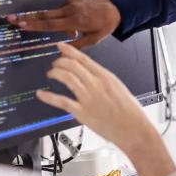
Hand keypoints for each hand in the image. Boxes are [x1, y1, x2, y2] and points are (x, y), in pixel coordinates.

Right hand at [6, 0, 120, 48]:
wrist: (117, 7)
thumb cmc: (105, 26)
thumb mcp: (93, 40)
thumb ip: (76, 46)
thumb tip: (60, 51)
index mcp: (74, 21)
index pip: (49, 25)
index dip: (33, 25)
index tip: (20, 24)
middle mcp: (70, 8)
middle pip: (45, 15)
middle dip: (28, 17)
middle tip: (11, 18)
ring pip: (58, 12)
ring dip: (61, 19)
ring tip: (81, 23)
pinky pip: (67, 5)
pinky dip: (69, 11)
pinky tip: (83, 13)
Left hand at [38, 44, 175, 175]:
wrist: (133, 128)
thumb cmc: (130, 111)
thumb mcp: (118, 87)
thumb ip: (103, 80)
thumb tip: (91, 75)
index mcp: (106, 76)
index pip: (83, 59)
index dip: (69, 51)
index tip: (61, 47)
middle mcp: (95, 84)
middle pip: (72, 66)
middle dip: (60, 62)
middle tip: (55, 63)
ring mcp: (87, 98)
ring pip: (66, 78)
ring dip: (56, 73)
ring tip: (51, 74)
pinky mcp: (82, 113)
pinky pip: (61, 101)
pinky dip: (49, 97)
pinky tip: (41, 94)